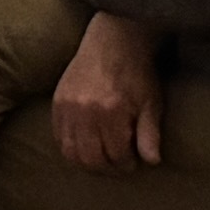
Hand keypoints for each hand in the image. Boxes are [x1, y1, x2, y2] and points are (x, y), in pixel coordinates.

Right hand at [51, 12, 166, 174]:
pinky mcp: (57, 102)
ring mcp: (67, 106)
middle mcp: (85, 111)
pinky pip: (58, 136)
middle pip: (91, 158)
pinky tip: (85, 146)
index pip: (116, 154)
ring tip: (100, 160)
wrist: (114, 41)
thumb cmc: (137, 73)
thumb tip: (152, 162)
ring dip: (86, 162)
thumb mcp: (152, 103)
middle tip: (117, 166)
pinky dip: (70, 147)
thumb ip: (150, 134)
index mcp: (111, 112)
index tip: (133, 164)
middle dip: (106, 168)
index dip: (126, 164)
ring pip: (70, 151)